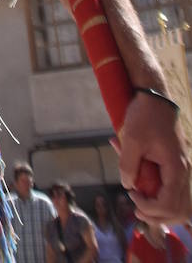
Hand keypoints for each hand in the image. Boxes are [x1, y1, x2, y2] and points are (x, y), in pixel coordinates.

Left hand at [117, 91, 191, 222]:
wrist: (155, 96)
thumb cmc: (144, 115)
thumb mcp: (131, 139)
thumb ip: (128, 166)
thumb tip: (129, 185)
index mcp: (176, 168)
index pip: (170, 204)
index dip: (150, 207)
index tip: (132, 194)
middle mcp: (184, 172)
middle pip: (179, 210)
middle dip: (157, 216)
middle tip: (137, 209)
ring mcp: (181, 169)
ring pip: (179, 203)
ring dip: (160, 209)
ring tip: (140, 203)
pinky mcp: (176, 165)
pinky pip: (173, 190)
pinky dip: (160, 195)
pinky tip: (141, 186)